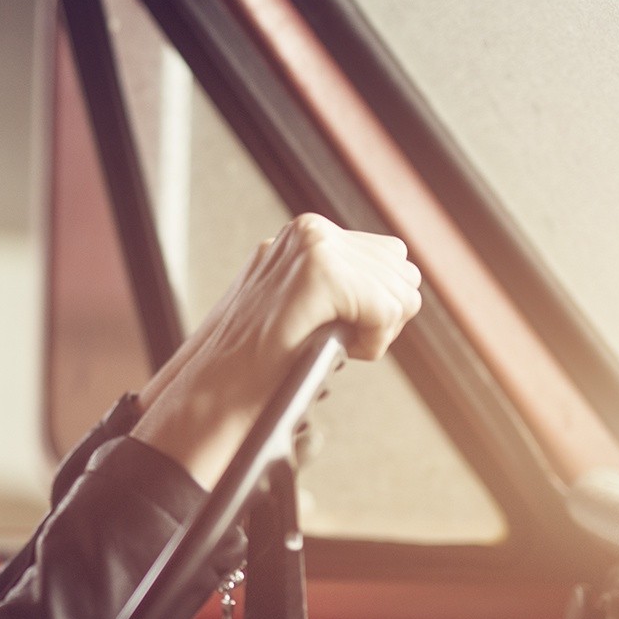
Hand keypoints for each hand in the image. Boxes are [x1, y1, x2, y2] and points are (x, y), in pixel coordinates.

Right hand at [130, 214, 421, 488]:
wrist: (215, 389)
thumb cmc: (256, 360)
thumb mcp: (301, 304)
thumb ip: (340, 281)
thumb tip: (398, 280)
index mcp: (307, 232)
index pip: (389, 258)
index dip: (377, 304)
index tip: (339, 329)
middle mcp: (311, 230)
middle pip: (403, 272)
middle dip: (383, 316)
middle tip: (337, 341)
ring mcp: (315, 247)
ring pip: (403, 292)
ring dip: (377, 333)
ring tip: (330, 346)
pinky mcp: (321, 273)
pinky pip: (388, 310)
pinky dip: (373, 344)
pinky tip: (338, 351)